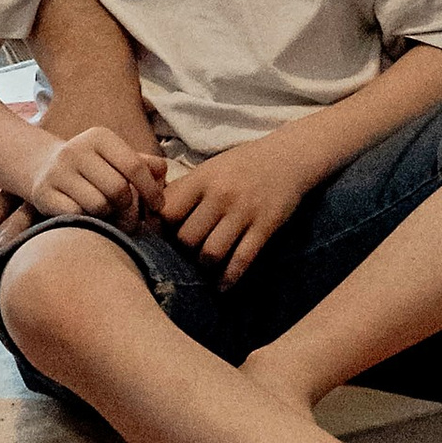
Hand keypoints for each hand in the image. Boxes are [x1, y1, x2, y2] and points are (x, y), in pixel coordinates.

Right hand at [24, 126, 163, 224]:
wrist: (43, 167)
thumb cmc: (92, 166)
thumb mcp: (115, 157)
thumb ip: (142, 164)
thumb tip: (162, 173)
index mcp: (99, 137)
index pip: (134, 166)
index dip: (151, 190)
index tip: (157, 207)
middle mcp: (76, 149)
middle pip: (118, 189)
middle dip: (128, 208)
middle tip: (129, 216)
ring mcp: (57, 171)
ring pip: (98, 205)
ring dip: (108, 217)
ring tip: (108, 215)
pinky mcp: (43, 193)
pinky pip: (77, 216)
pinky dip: (87, 221)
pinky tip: (87, 217)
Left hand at [159, 135, 315, 283]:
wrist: (288, 156)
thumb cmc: (242, 164)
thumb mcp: (210, 168)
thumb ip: (185, 190)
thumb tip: (153, 216)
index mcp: (202, 178)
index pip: (168, 211)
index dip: (162, 229)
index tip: (165, 236)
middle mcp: (220, 194)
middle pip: (187, 238)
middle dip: (183, 252)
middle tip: (187, 255)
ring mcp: (243, 211)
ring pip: (211, 253)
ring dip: (205, 266)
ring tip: (206, 265)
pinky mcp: (265, 226)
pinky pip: (241, 261)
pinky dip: (229, 279)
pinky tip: (223, 286)